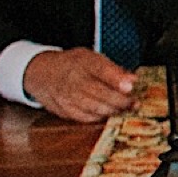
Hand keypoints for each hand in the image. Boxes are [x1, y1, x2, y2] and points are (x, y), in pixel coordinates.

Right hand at [21, 48, 138, 121]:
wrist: (43, 73)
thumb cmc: (74, 65)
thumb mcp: (93, 58)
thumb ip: (114, 70)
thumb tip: (133, 81)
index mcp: (84, 62)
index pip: (101, 70)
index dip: (117, 79)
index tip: (131, 87)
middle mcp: (74, 79)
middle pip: (100, 93)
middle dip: (121, 100)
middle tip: (135, 103)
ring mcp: (67, 96)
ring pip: (95, 108)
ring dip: (113, 110)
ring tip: (125, 109)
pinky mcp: (64, 110)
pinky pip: (86, 118)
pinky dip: (100, 117)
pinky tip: (108, 113)